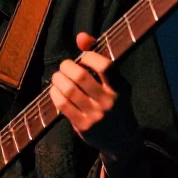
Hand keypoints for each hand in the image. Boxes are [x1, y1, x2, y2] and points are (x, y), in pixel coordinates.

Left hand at [49, 32, 137, 158]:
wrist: (122, 140)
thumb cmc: (115, 104)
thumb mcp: (114, 83)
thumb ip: (98, 59)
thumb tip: (80, 36)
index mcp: (121, 88)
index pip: (105, 66)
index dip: (89, 56)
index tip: (82, 58)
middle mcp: (110, 101)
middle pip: (81, 76)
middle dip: (67, 67)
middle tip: (64, 66)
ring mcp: (96, 115)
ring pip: (69, 90)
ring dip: (58, 79)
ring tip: (57, 77)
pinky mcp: (84, 127)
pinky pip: (63, 105)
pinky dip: (55, 94)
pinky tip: (55, 90)